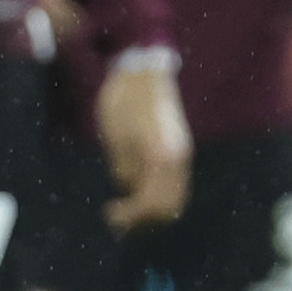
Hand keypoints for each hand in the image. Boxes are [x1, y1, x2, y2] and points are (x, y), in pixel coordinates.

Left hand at [95, 60, 192, 228]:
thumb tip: (129, 192)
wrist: (142, 71)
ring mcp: (182, 154)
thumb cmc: (124, 102)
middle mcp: (178, 159)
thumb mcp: (115, 140)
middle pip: (169, 208)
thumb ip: (124, 171)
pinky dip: (158, 195)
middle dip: (143, 220)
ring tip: (125, 208)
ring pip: (175, 198)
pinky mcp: (178, 148)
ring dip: (152, 210)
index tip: (109, 214)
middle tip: (117, 219)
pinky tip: (137, 190)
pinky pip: (174, 184)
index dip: (129, 217)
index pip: (151, 204)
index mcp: (161, 158)